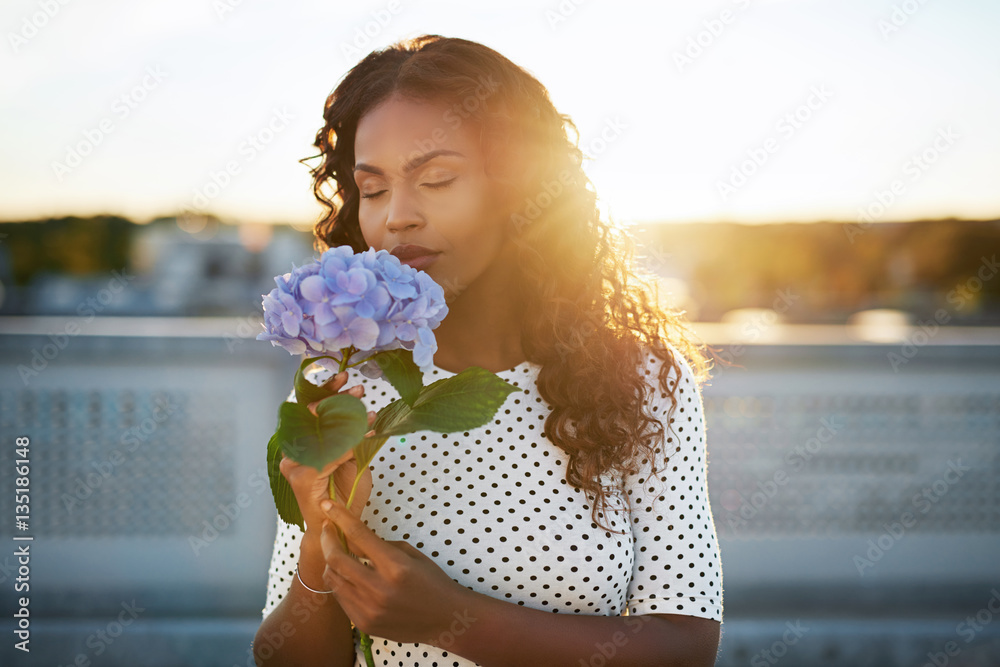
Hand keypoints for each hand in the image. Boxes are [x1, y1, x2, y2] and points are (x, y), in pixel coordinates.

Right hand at [279, 371, 375, 534]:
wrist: (336, 527)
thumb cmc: (344, 493)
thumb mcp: (352, 458)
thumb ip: (351, 438)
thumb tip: (363, 412)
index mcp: (304, 442)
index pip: (311, 409)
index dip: (327, 392)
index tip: (345, 377)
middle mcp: (294, 450)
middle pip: (311, 414)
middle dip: (336, 397)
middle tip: (358, 388)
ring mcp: (294, 463)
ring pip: (322, 432)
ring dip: (347, 418)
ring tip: (368, 408)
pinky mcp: (300, 476)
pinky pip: (329, 453)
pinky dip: (350, 444)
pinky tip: (366, 434)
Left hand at [318, 498, 476, 646]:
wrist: (446, 619)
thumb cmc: (432, 581)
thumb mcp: (412, 554)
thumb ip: (381, 545)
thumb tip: (353, 538)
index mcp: (395, 566)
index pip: (358, 535)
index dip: (339, 516)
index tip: (327, 505)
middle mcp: (379, 589)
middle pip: (336, 559)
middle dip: (327, 538)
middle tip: (327, 528)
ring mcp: (369, 609)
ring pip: (333, 580)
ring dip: (330, 562)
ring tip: (335, 552)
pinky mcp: (364, 624)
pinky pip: (340, 598)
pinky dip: (340, 582)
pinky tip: (347, 575)